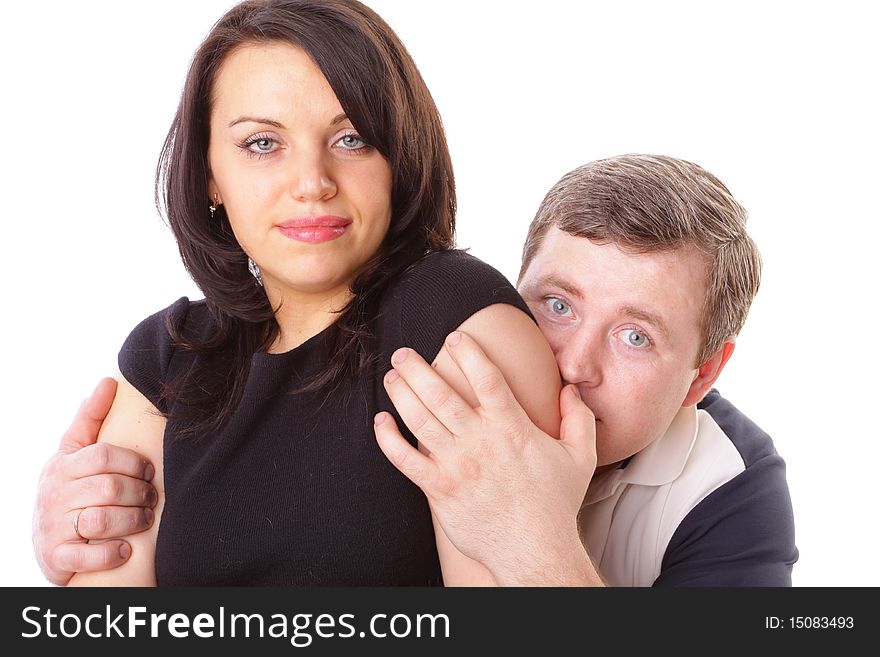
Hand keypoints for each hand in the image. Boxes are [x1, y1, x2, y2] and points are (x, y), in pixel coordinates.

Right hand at [33, 378, 156, 584]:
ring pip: (100, 520)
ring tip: (144, 519)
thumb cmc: (71, 488)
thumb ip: (91, 419)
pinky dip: (110, 553)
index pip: (102, 455)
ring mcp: (53, 527)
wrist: (48, 542)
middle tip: (152, 497)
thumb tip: (108, 381)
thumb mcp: (74, 452)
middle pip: (108, 488)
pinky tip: (125, 549)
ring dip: (132, 521)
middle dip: (139, 493)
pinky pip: (85, 556)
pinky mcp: (56, 558)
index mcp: (62, 466)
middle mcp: (55, 495)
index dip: (134, 462)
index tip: (149, 470)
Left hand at [375, 332, 598, 585]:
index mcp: (511, 428)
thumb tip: (571, 389)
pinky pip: (405, 460)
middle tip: (403, 352)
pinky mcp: (439, 490)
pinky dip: (388, 439)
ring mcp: (456, 465)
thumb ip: (579, 418)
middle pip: (441, 394)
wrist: (534, 550)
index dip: (468, 353)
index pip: (487, 378)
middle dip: (418, 368)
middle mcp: (480, 441)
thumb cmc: (555, 504)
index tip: (455, 337)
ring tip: (392, 376)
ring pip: (420, 420)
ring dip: (401, 394)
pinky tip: (381, 422)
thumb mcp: (580, 457)